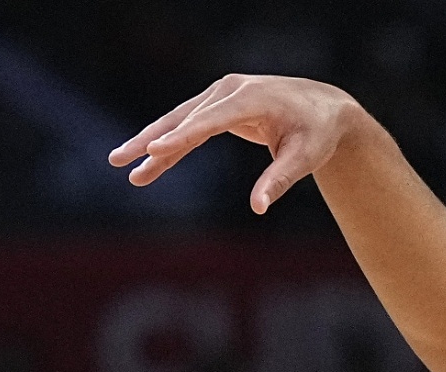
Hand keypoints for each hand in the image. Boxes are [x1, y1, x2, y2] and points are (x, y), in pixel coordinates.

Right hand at [109, 74, 360, 213]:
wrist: (324, 109)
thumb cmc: (316, 134)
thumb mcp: (304, 159)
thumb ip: (279, 181)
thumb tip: (258, 208)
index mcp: (251, 98)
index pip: (211, 120)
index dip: (182, 136)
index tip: (155, 150)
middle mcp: (231, 90)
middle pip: (185, 119)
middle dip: (152, 142)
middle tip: (121, 161)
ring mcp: (222, 94)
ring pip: (180, 121)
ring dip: (151, 143)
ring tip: (121, 163)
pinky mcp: (218, 104)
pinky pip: (189, 125)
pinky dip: (169, 143)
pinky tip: (149, 161)